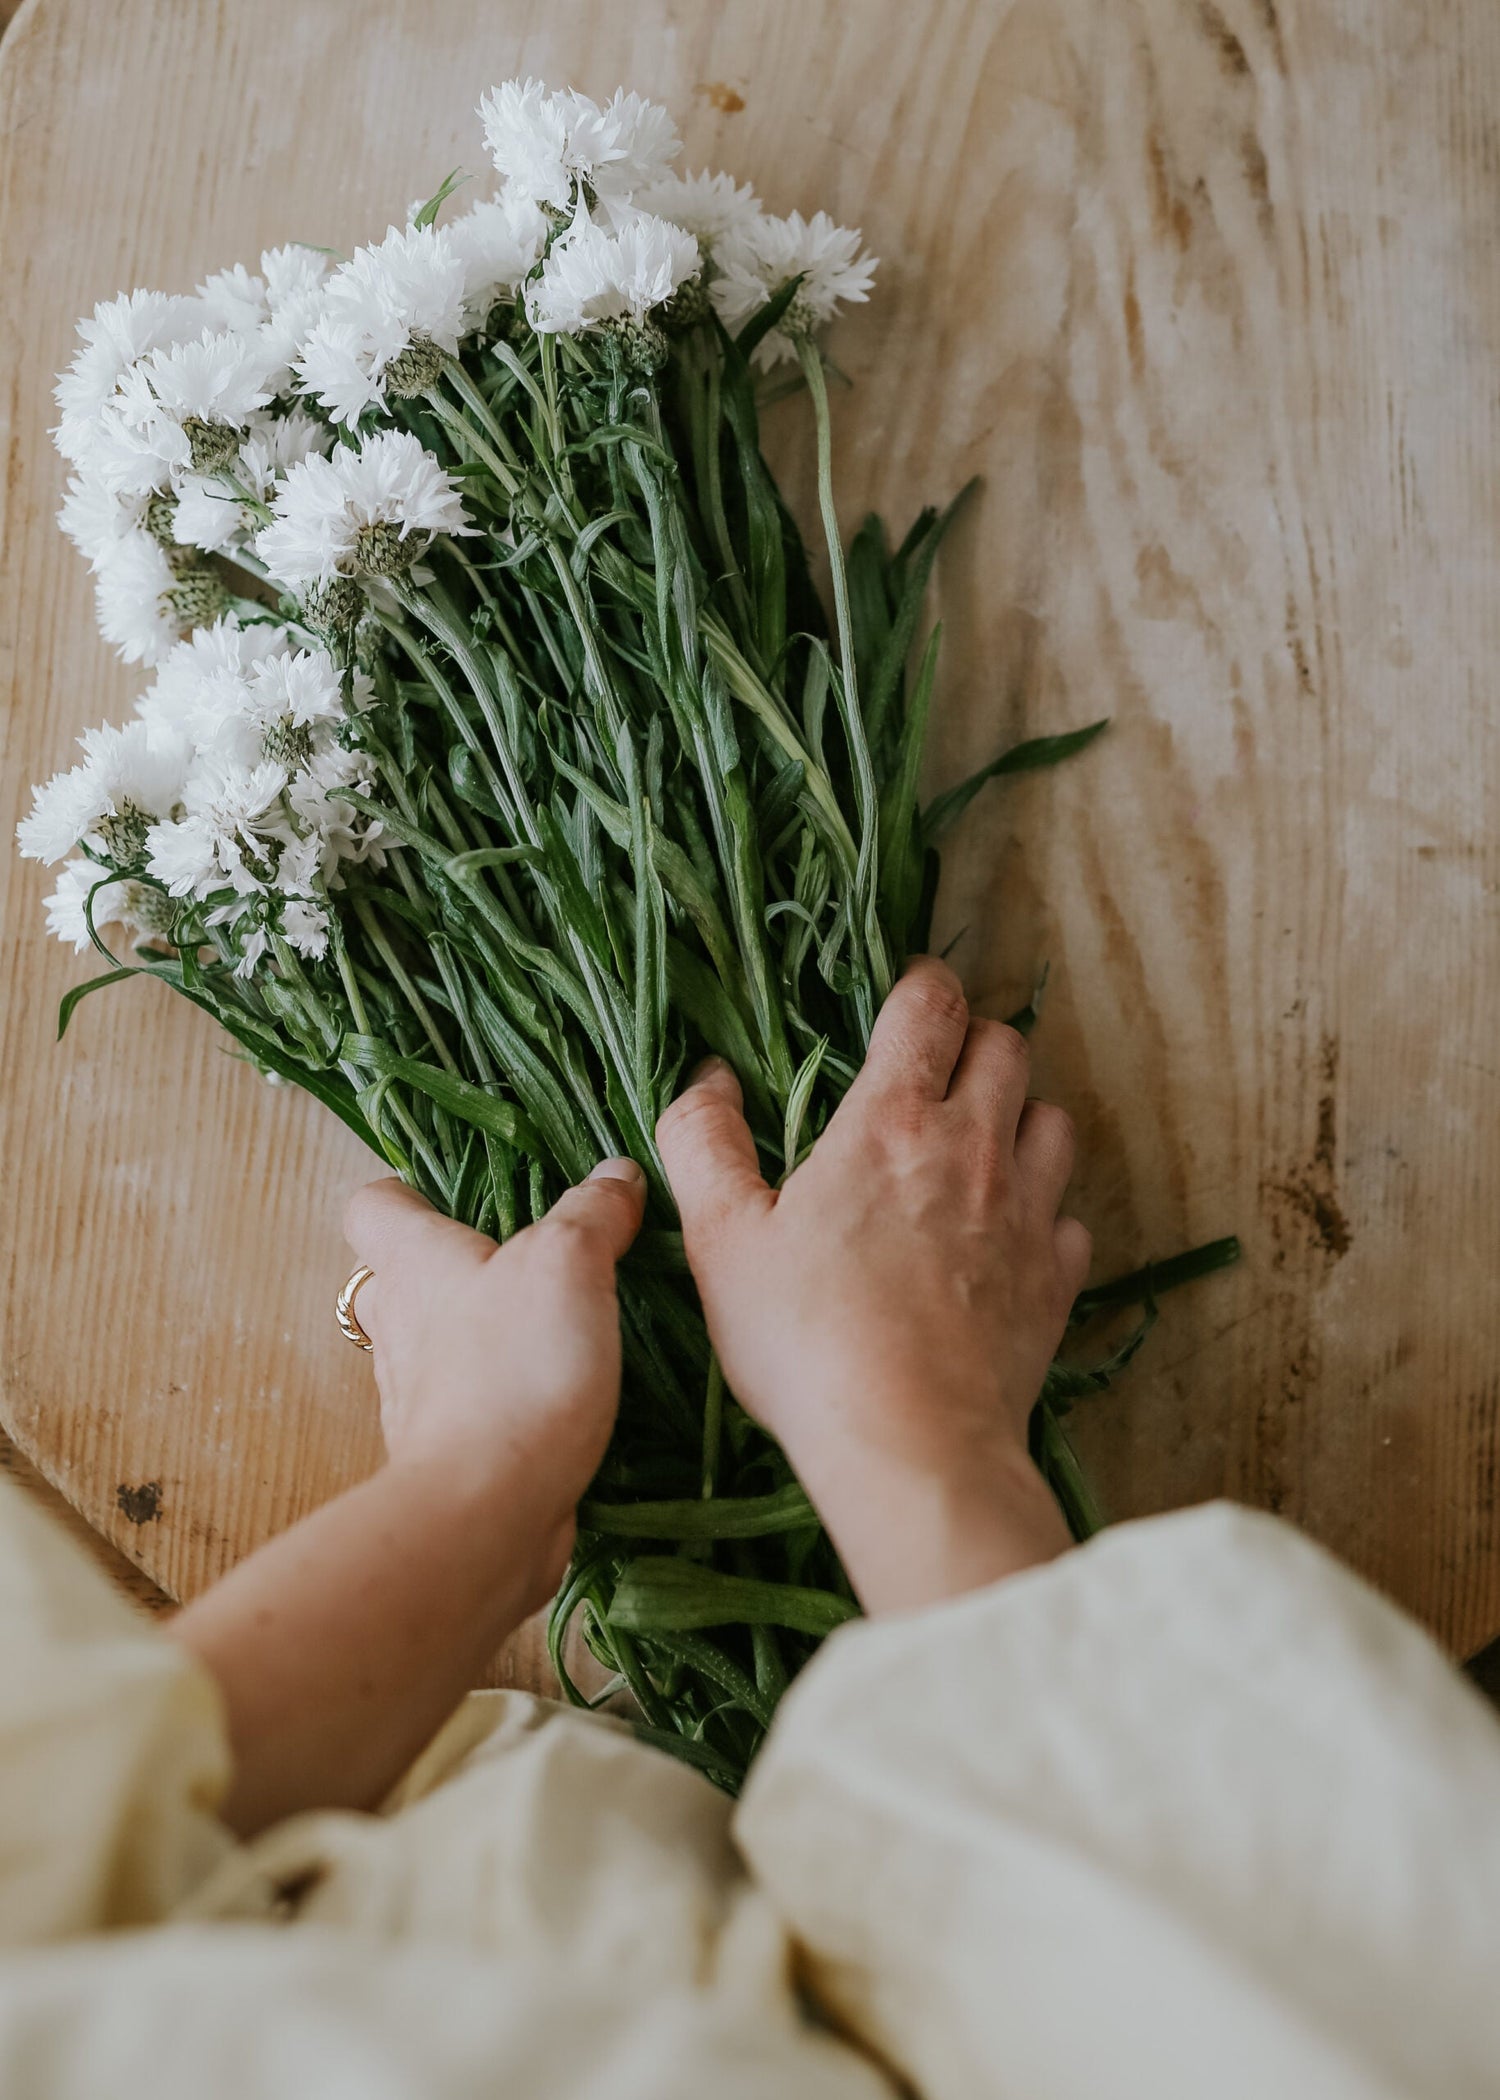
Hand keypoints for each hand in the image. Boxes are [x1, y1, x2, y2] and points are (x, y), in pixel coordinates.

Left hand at [344, 1160, 645, 1582]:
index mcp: (413, 1266)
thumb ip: (593, 1213)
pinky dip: (509, 1395)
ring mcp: (420, 1398)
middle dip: (457, 1265)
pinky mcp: (452, 1453)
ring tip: (563, 1323)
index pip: (372, 1206)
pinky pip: (475, 1407)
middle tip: (527, 1257)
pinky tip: (565, 1395)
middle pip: (404, 1279)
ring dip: (487, 1334)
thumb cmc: (512, 1371)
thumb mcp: (568, 1264)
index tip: (456, 1191)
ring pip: (440, 1347)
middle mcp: (401, 1329)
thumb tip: (617, 1173)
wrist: (487, 1514)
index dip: (405, 1191)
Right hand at [656, 957, 1089, 1612]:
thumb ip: (703, 1145)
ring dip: (1020, 1116)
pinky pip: (1070, 1218)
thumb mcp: (721, 1241)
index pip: (930, 1007)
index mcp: (891, 1122)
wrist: (911, 1444)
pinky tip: (1006, 1241)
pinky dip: (1045, 1213)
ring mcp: (1028, 1214)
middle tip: (934, 1071)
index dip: (921, 985)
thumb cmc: (807, 1341)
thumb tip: (707, 1081)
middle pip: (1007, 1049)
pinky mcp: (1057, 1279)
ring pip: (1053, 1121)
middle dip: (975, 1042)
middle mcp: (975, 1149)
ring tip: (977, 1147)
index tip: (904, 995)